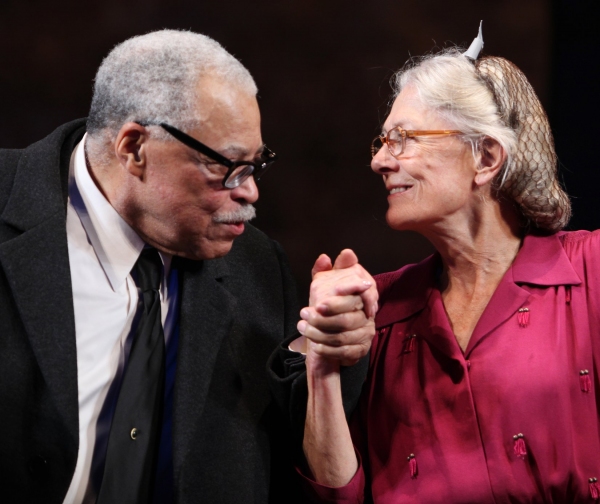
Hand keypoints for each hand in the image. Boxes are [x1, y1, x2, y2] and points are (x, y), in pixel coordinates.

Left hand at [296, 249, 377, 366]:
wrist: (330, 335)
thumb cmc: (327, 306)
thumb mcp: (324, 286)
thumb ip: (325, 271)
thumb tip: (329, 256)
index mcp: (362, 295)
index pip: (363, 292)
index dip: (348, 292)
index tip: (326, 296)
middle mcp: (368, 315)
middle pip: (348, 318)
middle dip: (323, 317)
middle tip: (304, 312)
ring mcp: (366, 333)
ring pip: (342, 336)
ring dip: (318, 333)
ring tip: (301, 326)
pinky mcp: (360, 350)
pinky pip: (344, 352)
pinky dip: (326, 349)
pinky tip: (314, 344)